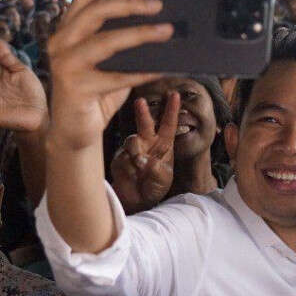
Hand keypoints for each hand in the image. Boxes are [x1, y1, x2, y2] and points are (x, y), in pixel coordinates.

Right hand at [46, 0, 171, 151]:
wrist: (75, 130)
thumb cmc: (98, 91)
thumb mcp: (108, 59)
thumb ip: (121, 38)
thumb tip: (162, 20)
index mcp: (67, 28)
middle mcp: (60, 41)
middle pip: (96, 10)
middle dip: (130, 3)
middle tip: (160, 4)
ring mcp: (65, 64)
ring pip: (106, 40)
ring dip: (141, 33)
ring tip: (168, 31)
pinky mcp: (75, 88)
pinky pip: (117, 76)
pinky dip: (144, 71)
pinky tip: (165, 68)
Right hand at [111, 92, 179, 212]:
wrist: (138, 200)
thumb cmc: (155, 187)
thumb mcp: (163, 178)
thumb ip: (156, 169)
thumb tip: (143, 160)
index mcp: (163, 145)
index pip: (168, 124)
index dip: (172, 110)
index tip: (175, 95)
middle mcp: (147, 143)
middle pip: (145, 123)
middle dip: (143, 112)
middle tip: (140, 101)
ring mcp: (132, 149)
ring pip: (132, 140)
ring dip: (136, 152)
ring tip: (140, 165)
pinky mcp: (120, 157)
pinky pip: (123, 155)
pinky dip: (129, 164)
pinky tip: (132, 174)